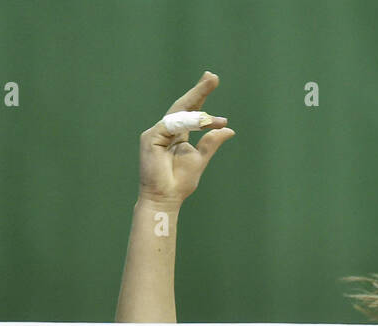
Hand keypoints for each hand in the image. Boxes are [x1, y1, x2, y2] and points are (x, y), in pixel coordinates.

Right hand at [139, 71, 234, 205]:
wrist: (165, 198)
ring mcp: (157, 133)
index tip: (212, 79)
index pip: (191, 110)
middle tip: (212, 76)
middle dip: (198, 90)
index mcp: (178, 133)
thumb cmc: (180, 182)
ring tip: (216, 107)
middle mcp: (166, 130)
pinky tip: (203, 122)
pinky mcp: (150, 138)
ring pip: (179, 115)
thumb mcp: (200, 158)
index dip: (200, 95)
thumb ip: (211, 143)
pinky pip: (172, 125)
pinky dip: (188, 123)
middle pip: (183, 105)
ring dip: (198, 108)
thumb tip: (228, 129)